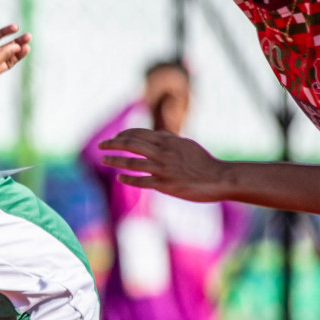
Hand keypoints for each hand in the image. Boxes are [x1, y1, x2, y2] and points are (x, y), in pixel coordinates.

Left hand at [99, 128, 231, 201]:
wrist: (219, 178)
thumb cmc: (203, 162)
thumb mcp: (186, 145)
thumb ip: (169, 140)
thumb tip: (156, 135)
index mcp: (168, 141)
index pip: (139, 134)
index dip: (123, 135)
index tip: (114, 138)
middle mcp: (163, 153)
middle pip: (131, 145)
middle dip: (113, 144)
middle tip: (101, 146)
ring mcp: (163, 169)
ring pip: (132, 163)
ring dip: (115, 161)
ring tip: (104, 160)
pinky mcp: (165, 185)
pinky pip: (142, 181)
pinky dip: (128, 179)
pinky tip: (119, 177)